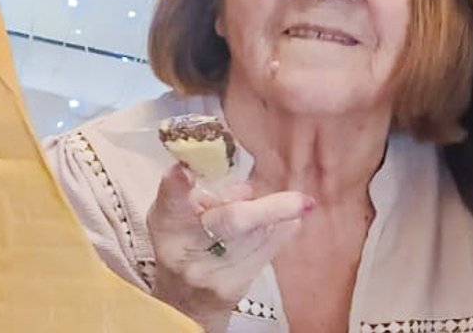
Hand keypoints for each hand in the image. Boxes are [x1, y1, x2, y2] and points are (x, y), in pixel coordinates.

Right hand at [147, 163, 311, 332]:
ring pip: (258, 234)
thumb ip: (201, 193)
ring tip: (296, 203)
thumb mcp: (177, 215)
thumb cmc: (183, 244)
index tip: (183, 169)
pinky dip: (283, 230)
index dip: (176, 186)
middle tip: (304, 201)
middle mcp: (187, 251)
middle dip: (269, 209)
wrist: (186, 303)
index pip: (171, 203)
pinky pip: (267, 252)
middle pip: (230, 222)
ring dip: (279, 214)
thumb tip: (246, 189)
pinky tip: (294, 217)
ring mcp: (212, 273)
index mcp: (169, 225)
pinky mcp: (234, 288)